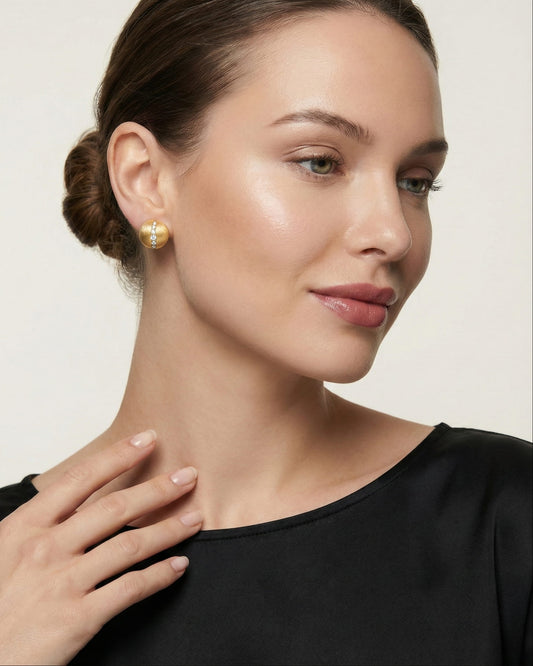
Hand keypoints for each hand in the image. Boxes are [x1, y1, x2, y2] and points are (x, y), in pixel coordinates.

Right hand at [0, 431, 201, 664]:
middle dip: (158, 488)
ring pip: (131, 545)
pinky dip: (160, 575)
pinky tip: (178, 566)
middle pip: (115, 508)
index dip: (119, 455)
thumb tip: (78, 502)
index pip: (81, 480)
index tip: (149, 439)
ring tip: (195, 518)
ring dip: (169, 528)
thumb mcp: (5, 551)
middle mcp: (46, 549)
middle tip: (188, 476)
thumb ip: (42, 526)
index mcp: (26, 527)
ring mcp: (64, 583)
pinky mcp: (78, 618)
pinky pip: (130, 588)